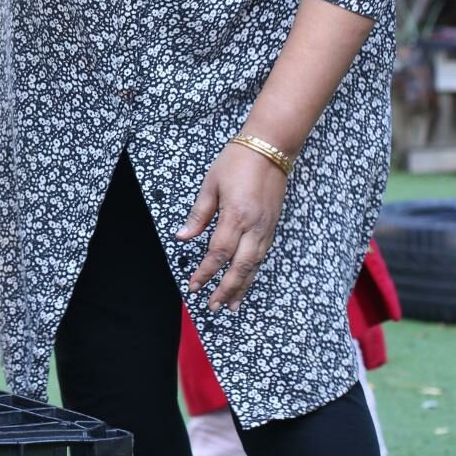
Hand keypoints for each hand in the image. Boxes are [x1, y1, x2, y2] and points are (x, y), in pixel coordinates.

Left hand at [175, 141, 289, 311]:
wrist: (271, 148)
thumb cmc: (237, 162)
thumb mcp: (210, 184)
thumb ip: (198, 215)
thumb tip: (182, 237)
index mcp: (235, 216)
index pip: (218, 253)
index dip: (205, 273)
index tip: (194, 286)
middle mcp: (254, 226)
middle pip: (240, 267)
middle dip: (226, 290)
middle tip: (213, 307)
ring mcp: (266, 228)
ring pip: (254, 266)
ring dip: (242, 287)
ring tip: (231, 305)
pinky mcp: (273, 226)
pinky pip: (262, 256)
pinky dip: (253, 272)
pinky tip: (245, 281)